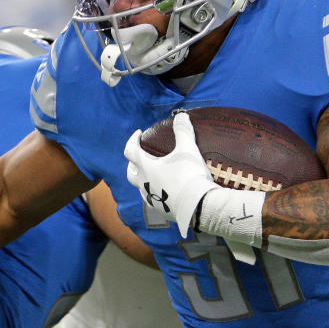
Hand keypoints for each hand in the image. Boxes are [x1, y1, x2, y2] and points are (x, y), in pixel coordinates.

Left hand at [125, 112, 218, 236]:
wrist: (198, 207)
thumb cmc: (190, 175)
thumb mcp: (188, 150)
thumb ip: (183, 131)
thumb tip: (181, 115)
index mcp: (146, 168)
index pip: (130, 151)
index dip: (132, 140)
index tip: (138, 134)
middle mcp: (144, 184)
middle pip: (130, 173)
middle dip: (133, 163)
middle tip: (141, 156)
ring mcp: (151, 199)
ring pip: (141, 188)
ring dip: (144, 179)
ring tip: (156, 174)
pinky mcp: (161, 211)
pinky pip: (154, 200)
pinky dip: (157, 193)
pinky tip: (167, 192)